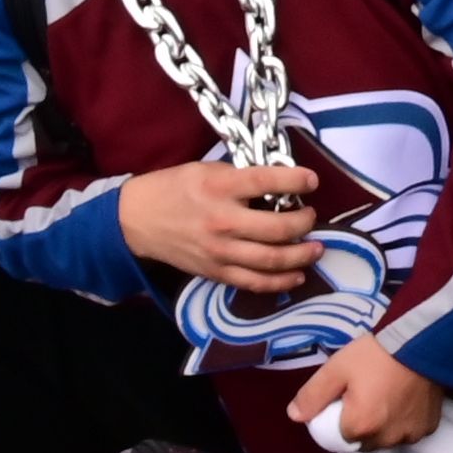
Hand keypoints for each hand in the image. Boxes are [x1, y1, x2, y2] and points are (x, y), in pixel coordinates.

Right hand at [117, 162, 326, 292]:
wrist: (136, 219)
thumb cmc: (176, 188)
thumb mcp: (208, 170)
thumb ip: (243, 177)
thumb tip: (281, 183)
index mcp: (220, 188)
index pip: (267, 182)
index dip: (297, 181)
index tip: (312, 182)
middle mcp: (222, 221)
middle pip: (277, 228)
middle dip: (304, 223)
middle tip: (311, 217)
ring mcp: (219, 251)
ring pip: (271, 260)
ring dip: (301, 256)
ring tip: (316, 248)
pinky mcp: (215, 272)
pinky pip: (253, 282)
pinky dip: (279, 282)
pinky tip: (297, 275)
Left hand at [294, 330, 446, 452]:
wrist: (423, 339)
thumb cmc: (376, 354)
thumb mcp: (336, 368)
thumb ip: (312, 395)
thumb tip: (295, 416)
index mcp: (359, 427)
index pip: (337, 436)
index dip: (338, 417)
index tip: (345, 397)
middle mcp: (384, 439)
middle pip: (362, 441)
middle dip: (360, 425)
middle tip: (366, 394)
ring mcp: (409, 435)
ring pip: (386, 439)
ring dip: (382, 426)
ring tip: (387, 396)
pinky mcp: (428, 428)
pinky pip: (408, 432)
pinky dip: (404, 422)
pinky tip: (405, 400)